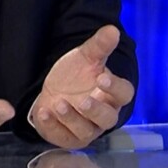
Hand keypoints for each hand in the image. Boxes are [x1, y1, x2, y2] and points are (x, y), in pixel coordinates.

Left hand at [30, 25, 135, 148]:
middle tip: (83, 100)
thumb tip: (113, 29)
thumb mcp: (85, 57)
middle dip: (95, 111)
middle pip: (108, 118)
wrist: (53, 91)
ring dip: (72, 118)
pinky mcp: (68, 138)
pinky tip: (43, 111)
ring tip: (58, 102)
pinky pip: (62, 136)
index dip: (115, 87)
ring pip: (85, 130)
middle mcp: (103, 116)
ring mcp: (86, 129)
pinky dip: (52, 125)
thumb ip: (99, 46)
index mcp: (112, 95)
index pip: (124, 94)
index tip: (102, 77)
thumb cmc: (75, 76)